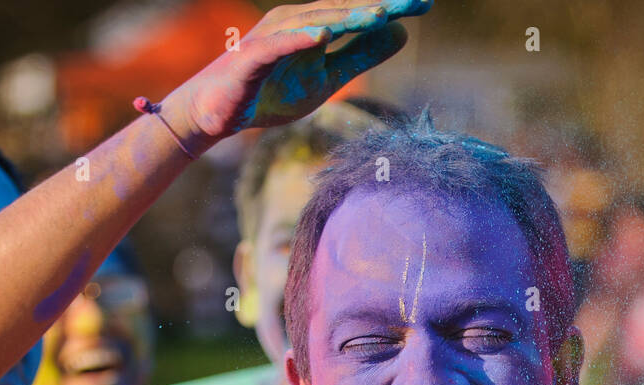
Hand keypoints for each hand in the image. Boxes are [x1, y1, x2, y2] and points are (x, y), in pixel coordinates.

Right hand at [176, 1, 430, 140]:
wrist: (217, 114)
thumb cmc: (270, 93)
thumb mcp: (326, 79)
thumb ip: (359, 57)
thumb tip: (400, 34)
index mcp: (315, 26)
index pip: (358, 14)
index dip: (391, 8)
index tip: (426, 4)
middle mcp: (295, 22)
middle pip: (342, 9)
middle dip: (379, 5)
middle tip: (416, 0)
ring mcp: (272, 37)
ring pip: (314, 22)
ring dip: (347, 17)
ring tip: (380, 15)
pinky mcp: (251, 57)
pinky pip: (278, 46)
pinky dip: (300, 40)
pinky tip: (325, 36)